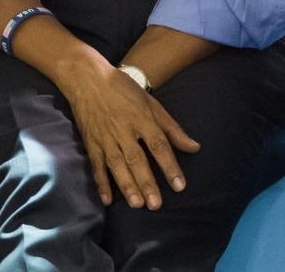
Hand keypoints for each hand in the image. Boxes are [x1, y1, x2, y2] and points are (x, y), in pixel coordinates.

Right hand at [59, 58, 200, 209]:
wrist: (89, 80)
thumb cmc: (125, 90)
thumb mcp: (152, 103)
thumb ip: (172, 128)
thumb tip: (194, 147)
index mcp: (142, 118)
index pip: (159, 144)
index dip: (170, 165)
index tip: (179, 185)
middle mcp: (124, 129)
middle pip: (137, 159)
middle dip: (147, 182)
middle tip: (156, 204)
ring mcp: (106, 137)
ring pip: (117, 165)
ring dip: (126, 185)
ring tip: (137, 204)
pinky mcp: (91, 143)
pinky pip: (96, 166)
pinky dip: (101, 183)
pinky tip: (108, 200)